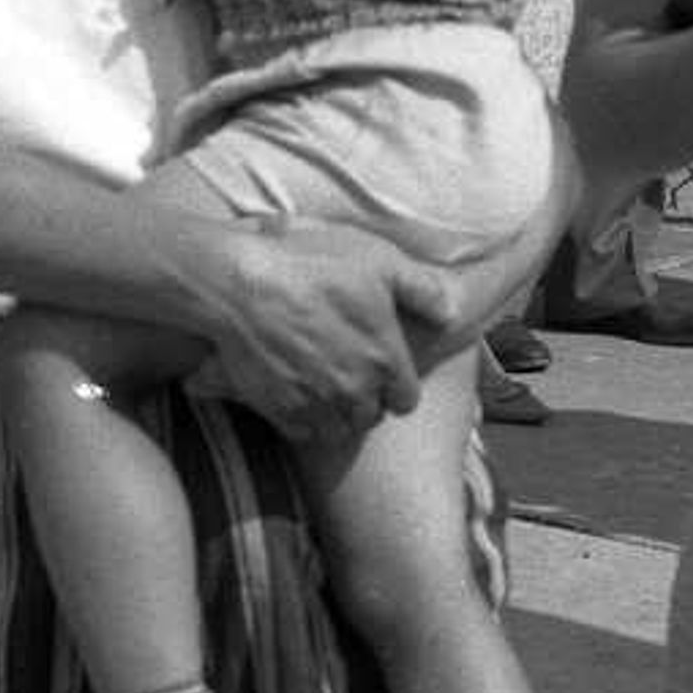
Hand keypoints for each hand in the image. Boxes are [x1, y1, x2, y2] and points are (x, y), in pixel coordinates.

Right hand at [180, 219, 427, 440]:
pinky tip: (298, 393)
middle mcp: (355, 391)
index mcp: (385, 360)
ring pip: (339, 430)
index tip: (384, 370)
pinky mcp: (279, 410)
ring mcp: (316, 404)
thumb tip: (450, 311)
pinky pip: (303, 431)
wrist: (241, 285)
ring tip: (327, 388)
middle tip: (352, 374)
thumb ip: (422, 290)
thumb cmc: (313, 266)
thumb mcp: (380, 261)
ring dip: (337, 415)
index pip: (406, 400)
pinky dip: (304, 419)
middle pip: (371, 416)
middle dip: (367, 400)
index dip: (397, 385)